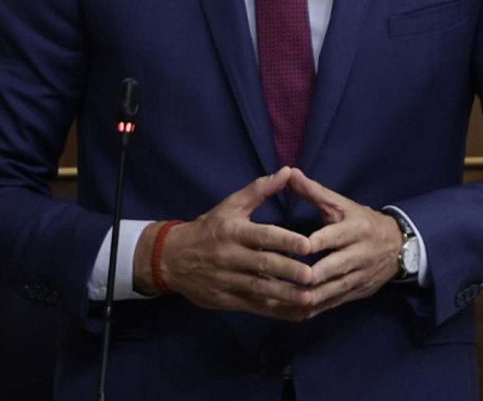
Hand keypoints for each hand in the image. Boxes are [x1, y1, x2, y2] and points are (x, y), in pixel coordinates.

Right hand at [139, 168, 316, 319]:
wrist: (170, 258)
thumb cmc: (208, 229)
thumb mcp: (230, 206)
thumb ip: (260, 190)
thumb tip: (288, 171)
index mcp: (234, 231)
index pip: (263, 236)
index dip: (285, 241)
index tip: (308, 245)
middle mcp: (230, 256)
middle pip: (263, 264)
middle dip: (288, 271)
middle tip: (312, 276)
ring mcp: (226, 280)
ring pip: (259, 289)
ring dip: (285, 295)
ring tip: (309, 298)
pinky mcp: (224, 300)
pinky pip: (252, 306)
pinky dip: (273, 310)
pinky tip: (294, 311)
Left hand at [287, 169, 403, 315]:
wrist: (399, 245)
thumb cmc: (362, 221)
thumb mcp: (343, 205)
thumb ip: (315, 192)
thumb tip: (290, 173)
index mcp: (355, 229)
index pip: (331, 238)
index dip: (310, 244)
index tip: (286, 248)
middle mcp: (360, 254)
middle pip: (332, 268)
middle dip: (307, 276)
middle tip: (278, 280)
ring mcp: (360, 276)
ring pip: (332, 290)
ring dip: (306, 297)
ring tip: (280, 298)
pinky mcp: (358, 292)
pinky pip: (333, 303)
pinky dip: (313, 308)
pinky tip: (292, 309)